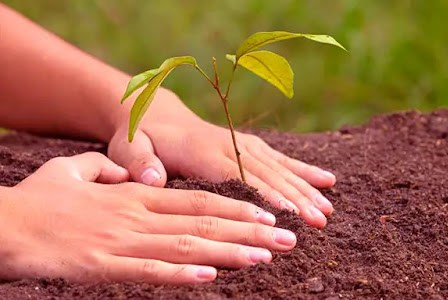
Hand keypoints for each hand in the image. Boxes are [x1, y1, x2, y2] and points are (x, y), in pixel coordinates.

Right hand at [0, 153, 295, 283]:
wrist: (1, 224)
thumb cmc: (36, 201)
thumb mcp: (75, 173)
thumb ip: (108, 170)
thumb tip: (128, 173)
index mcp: (137, 195)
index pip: (198, 199)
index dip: (236, 206)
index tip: (269, 213)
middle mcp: (138, 215)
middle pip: (204, 221)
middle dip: (249, 230)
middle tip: (288, 238)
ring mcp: (122, 240)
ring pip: (186, 244)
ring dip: (229, 251)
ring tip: (265, 256)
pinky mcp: (103, 265)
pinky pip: (148, 270)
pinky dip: (180, 272)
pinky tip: (210, 275)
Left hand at [108, 112, 336, 227]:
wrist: (154, 112)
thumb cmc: (139, 136)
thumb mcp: (128, 146)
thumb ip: (138, 162)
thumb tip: (153, 178)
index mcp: (202, 151)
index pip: (237, 177)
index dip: (263, 195)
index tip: (288, 215)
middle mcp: (228, 145)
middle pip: (267, 175)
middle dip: (295, 199)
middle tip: (318, 222)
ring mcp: (242, 143)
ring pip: (279, 169)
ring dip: (305, 190)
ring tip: (328, 213)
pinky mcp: (249, 145)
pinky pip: (281, 158)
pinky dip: (305, 171)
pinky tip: (328, 181)